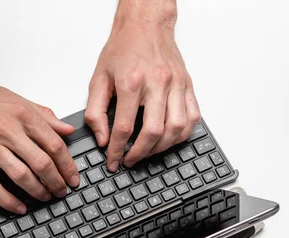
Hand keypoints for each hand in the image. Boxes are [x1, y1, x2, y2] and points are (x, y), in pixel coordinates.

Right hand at [0, 74, 79, 213]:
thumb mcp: (13, 97)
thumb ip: (42, 114)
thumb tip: (65, 129)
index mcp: (21, 114)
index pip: (54, 144)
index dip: (68, 165)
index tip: (73, 176)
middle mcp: (8, 130)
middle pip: (42, 163)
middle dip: (57, 182)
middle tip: (62, 192)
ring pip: (22, 176)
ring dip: (38, 192)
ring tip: (45, 198)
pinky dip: (8, 201)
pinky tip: (18, 207)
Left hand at [85, 9, 200, 171]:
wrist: (145, 25)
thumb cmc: (122, 49)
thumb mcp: (98, 79)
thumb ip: (96, 112)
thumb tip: (102, 138)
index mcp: (132, 82)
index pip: (125, 127)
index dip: (117, 150)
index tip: (113, 161)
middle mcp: (157, 83)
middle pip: (153, 131)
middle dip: (140, 153)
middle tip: (130, 160)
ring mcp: (176, 84)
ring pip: (176, 128)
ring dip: (162, 147)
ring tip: (147, 152)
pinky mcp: (187, 84)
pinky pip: (193, 117)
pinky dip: (182, 134)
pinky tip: (169, 139)